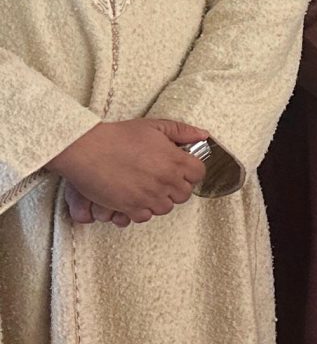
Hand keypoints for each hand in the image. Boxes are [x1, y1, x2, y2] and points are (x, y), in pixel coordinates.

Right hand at [44, 118, 205, 225]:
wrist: (87, 149)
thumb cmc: (118, 136)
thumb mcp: (154, 126)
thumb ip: (181, 131)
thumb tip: (202, 135)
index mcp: (175, 161)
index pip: (199, 174)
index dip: (191, 171)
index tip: (181, 168)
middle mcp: (165, 181)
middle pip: (184, 194)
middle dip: (176, 187)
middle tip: (163, 179)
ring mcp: (148, 196)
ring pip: (166, 208)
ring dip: (160, 200)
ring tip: (148, 188)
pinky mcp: (130, 207)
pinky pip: (145, 217)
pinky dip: (142, 210)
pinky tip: (135, 198)